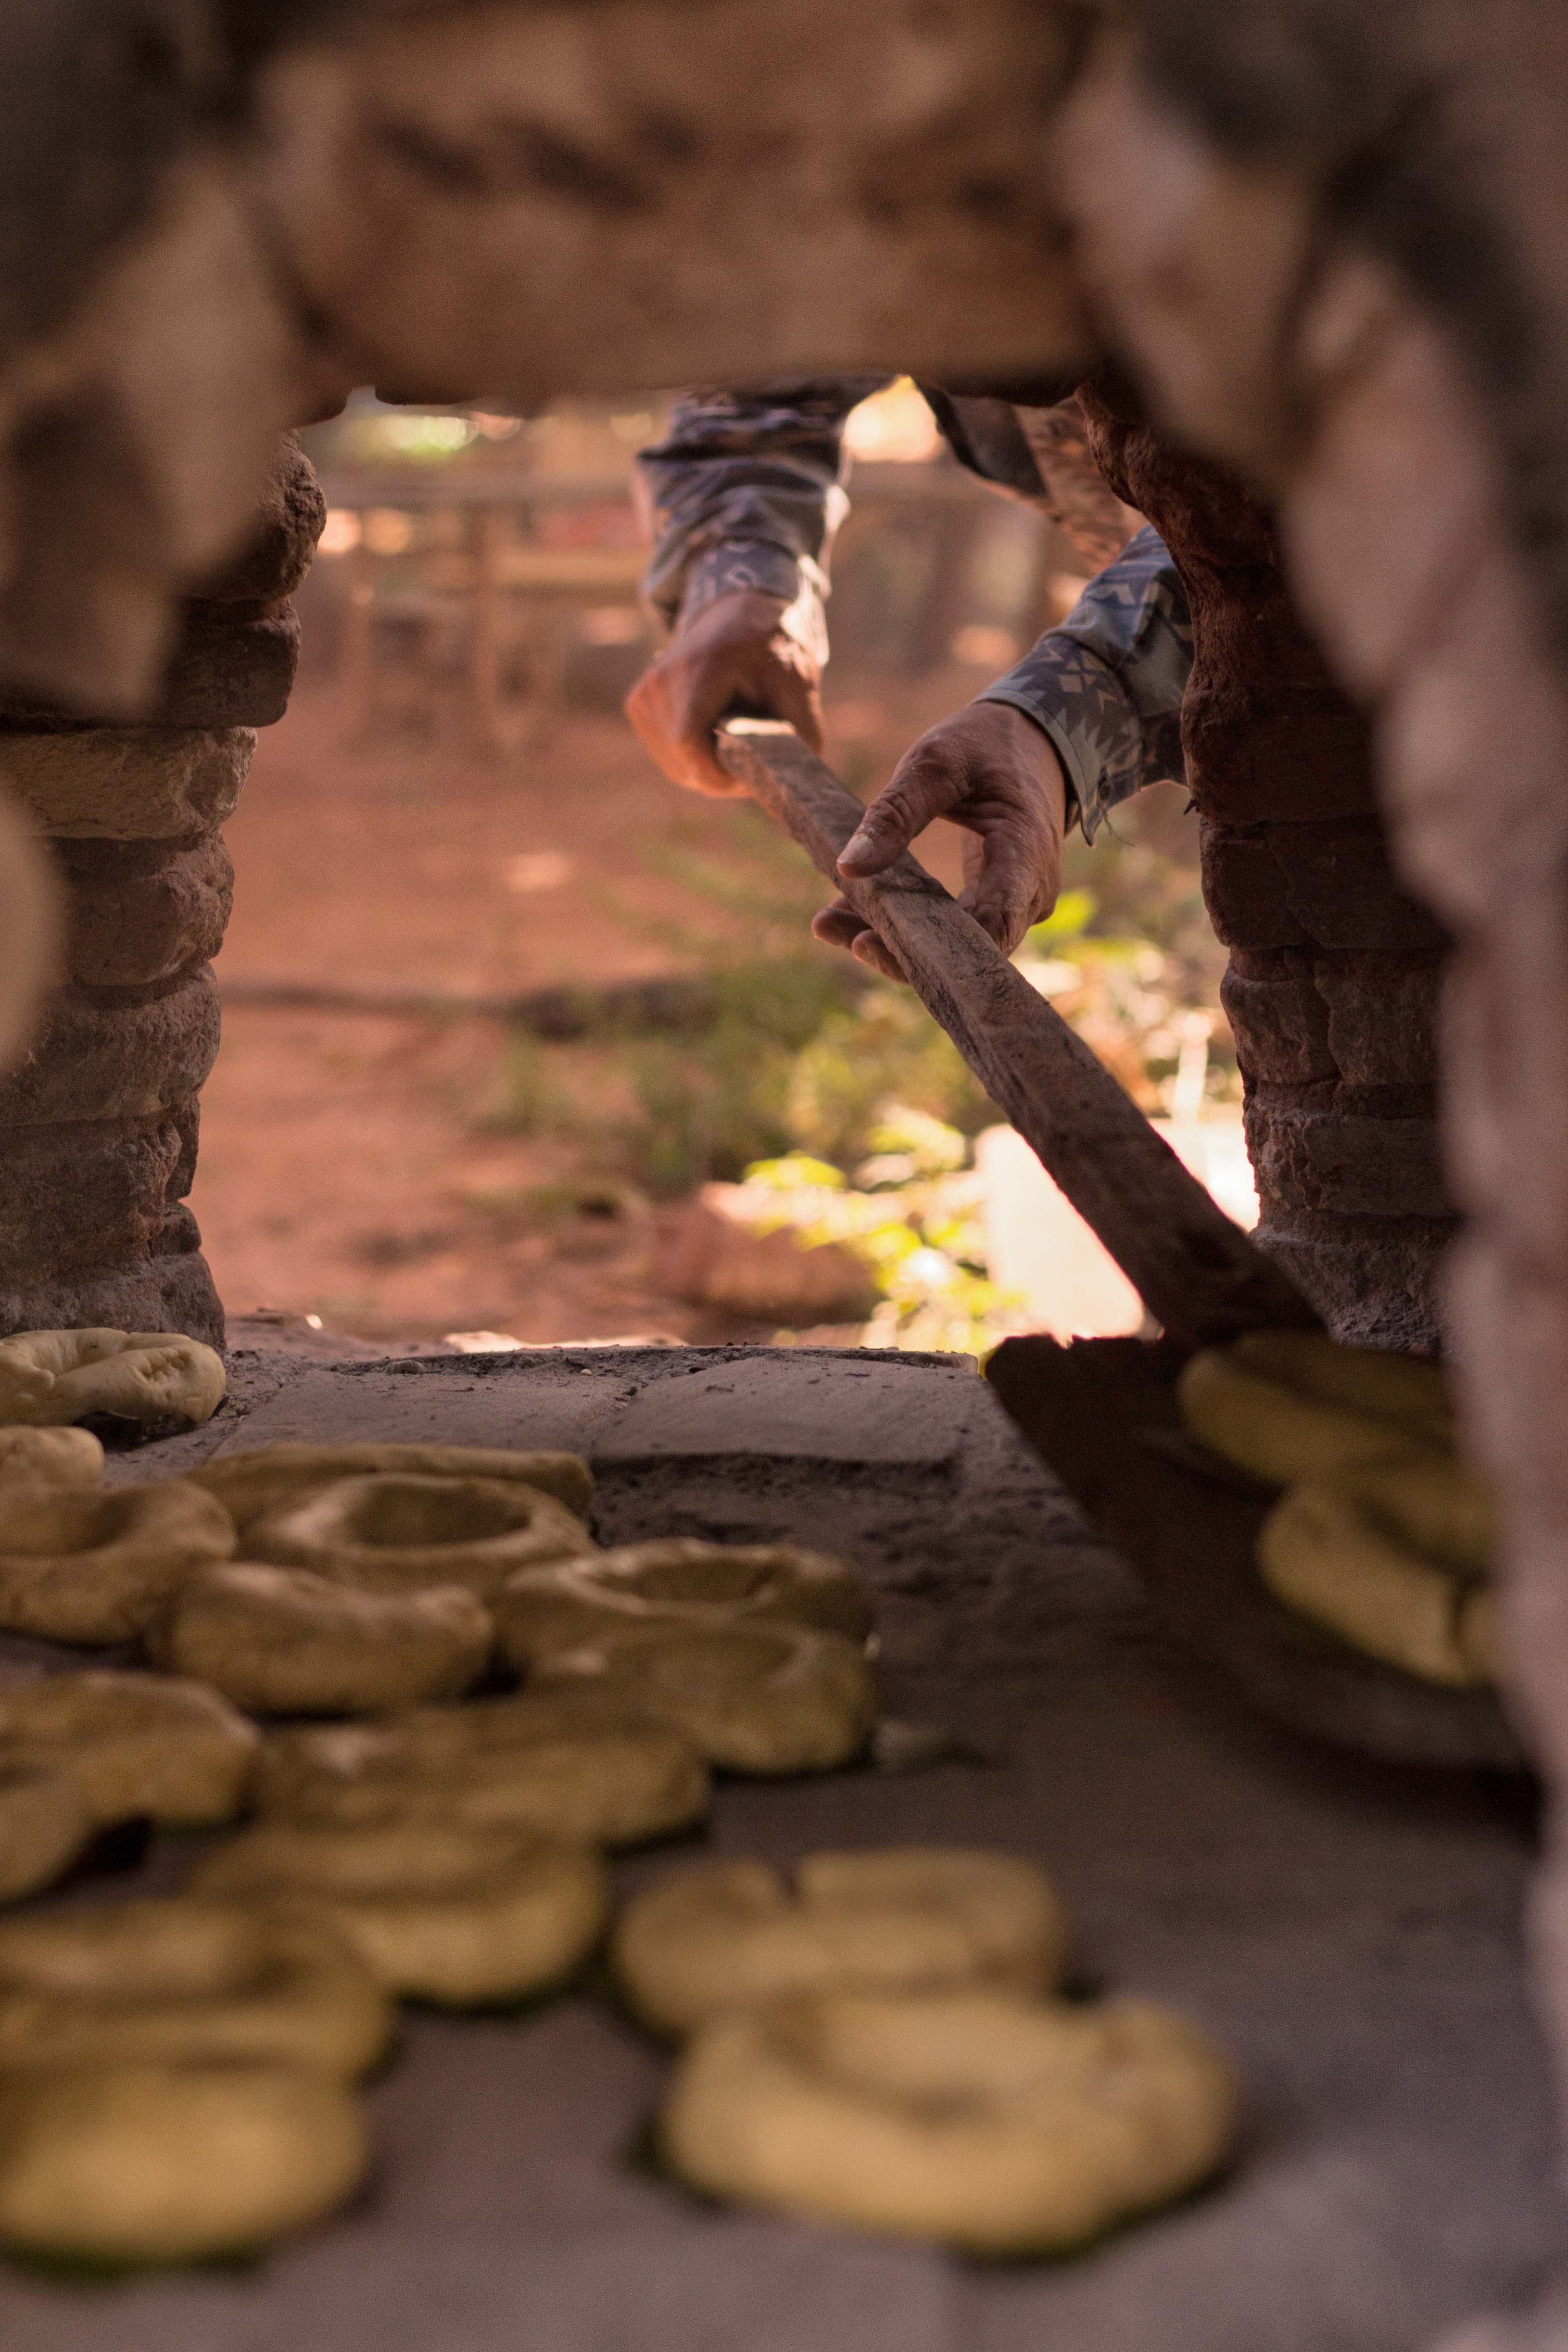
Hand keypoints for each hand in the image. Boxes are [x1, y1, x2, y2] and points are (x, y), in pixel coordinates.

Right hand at [625, 589, 824, 795]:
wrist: (741, 617)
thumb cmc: (774, 656)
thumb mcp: (801, 693)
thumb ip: (795, 743)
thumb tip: (781, 788)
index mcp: (703, 668)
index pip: (689, 742)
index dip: (718, 775)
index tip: (748, 775)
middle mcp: (662, 679)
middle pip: (684, 762)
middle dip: (721, 774)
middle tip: (752, 753)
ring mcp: (645, 692)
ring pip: (675, 765)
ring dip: (708, 766)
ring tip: (733, 735)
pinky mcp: (637, 703)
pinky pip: (666, 754)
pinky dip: (693, 755)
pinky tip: (712, 727)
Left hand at [812, 701, 1067, 981]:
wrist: (1033, 741)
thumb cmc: (988, 745)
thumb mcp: (937, 763)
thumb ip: (895, 813)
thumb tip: (848, 867)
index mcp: (1027, 853)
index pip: (990, 926)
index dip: (932, 950)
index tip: (868, 943)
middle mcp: (1030, 893)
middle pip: (966, 949)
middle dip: (895, 949)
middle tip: (827, 927)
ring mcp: (1017, 904)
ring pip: (955, 946)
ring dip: (892, 939)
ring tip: (825, 922)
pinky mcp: (996, 904)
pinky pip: (951, 928)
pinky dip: (904, 923)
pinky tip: (850, 912)